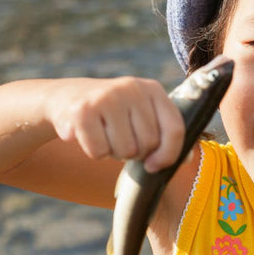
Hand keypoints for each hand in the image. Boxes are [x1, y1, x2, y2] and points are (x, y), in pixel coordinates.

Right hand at [45, 77, 185, 171]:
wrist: (65, 98)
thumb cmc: (113, 115)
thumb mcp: (142, 114)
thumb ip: (166, 134)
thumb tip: (188, 158)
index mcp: (153, 89)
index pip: (175, 129)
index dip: (169, 155)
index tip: (154, 165)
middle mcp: (132, 88)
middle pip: (148, 144)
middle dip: (134, 152)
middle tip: (119, 138)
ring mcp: (107, 97)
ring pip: (125, 151)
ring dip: (113, 152)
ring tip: (104, 134)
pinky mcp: (83, 111)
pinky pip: (99, 151)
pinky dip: (94, 152)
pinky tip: (87, 134)